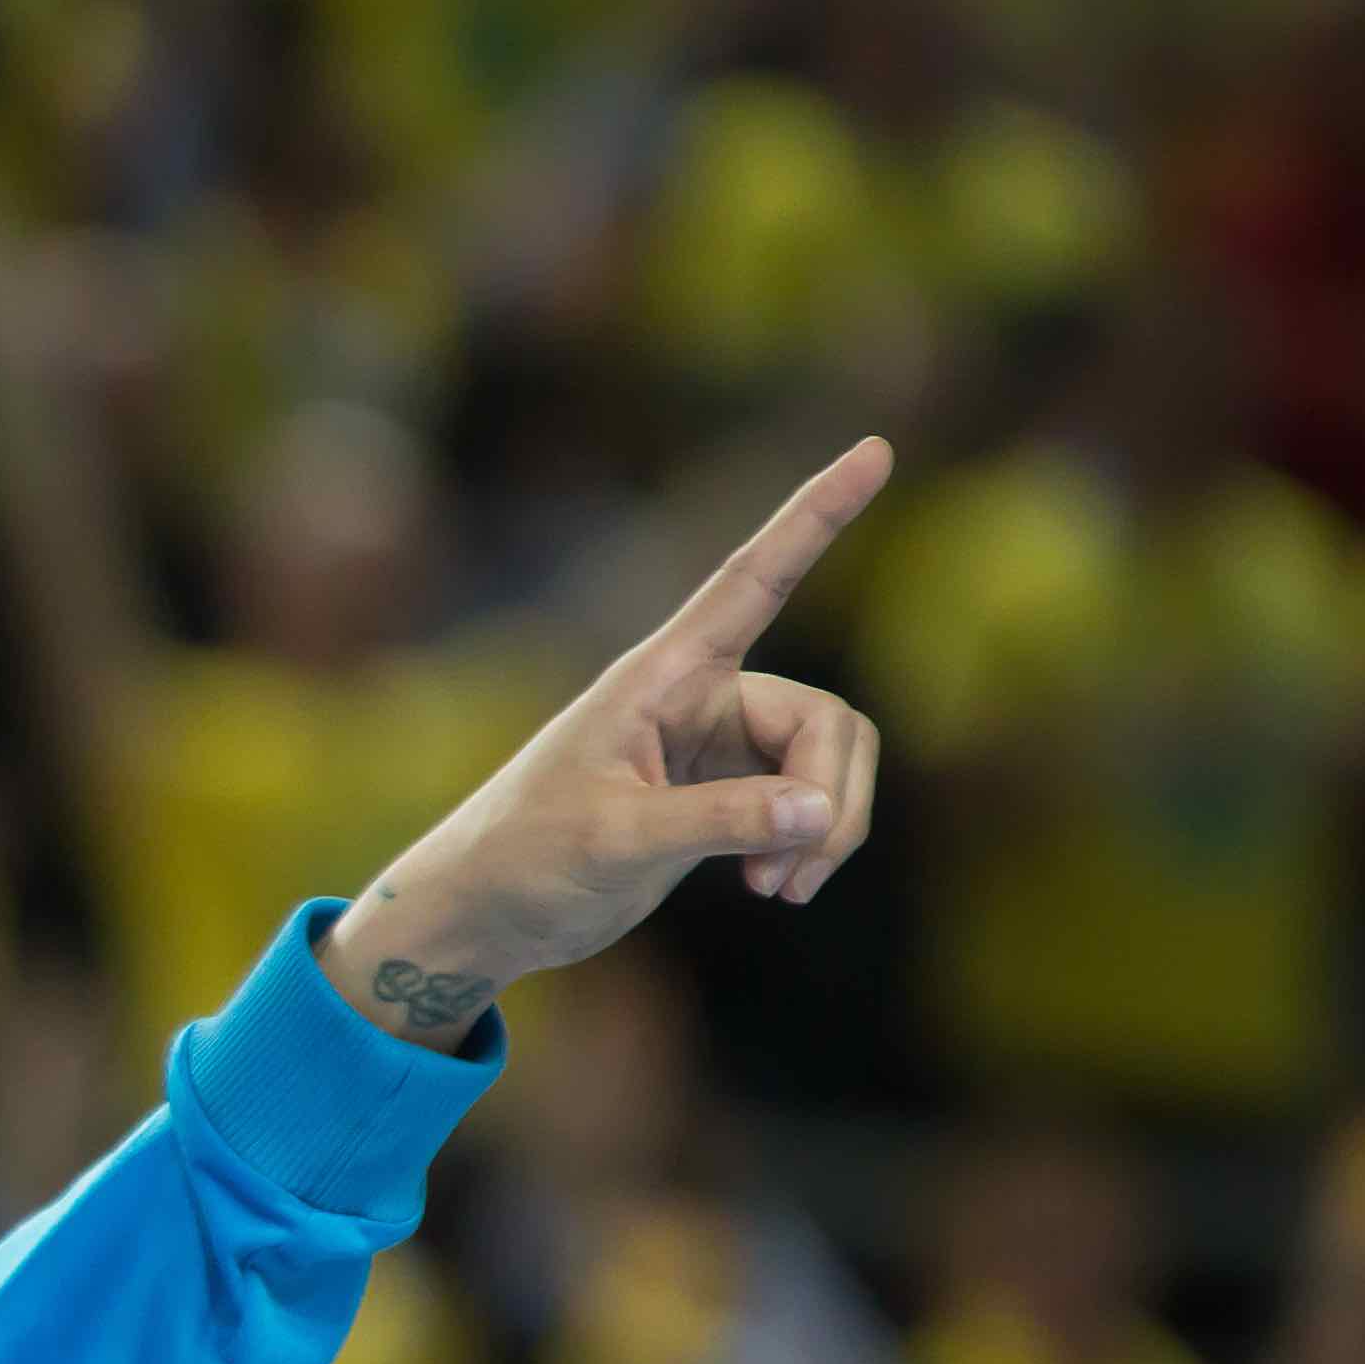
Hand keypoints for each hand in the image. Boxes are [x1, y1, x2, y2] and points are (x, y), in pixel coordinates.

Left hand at [320, 439, 894, 1046]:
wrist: (487, 915)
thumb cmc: (524, 858)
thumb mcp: (614, 839)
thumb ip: (718, 823)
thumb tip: (818, 810)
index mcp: (662, 675)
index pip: (755, 577)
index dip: (817, 514)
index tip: (876, 448)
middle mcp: (700, 696)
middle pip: (826, 721)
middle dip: (833, 795)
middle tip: (793, 877)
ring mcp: (720, 748)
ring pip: (830, 763)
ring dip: (828, 829)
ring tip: (783, 892)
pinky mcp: (727, 796)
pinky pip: (811, 802)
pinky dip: (811, 845)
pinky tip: (775, 891)